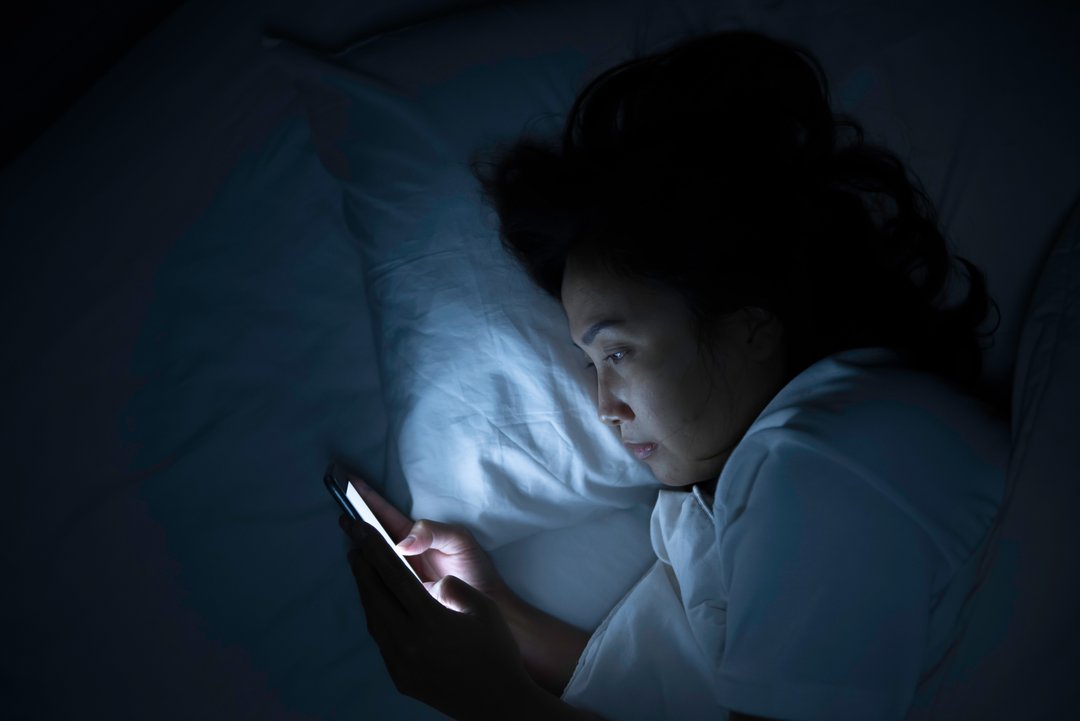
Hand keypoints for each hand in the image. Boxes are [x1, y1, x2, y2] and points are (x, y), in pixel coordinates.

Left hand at [341, 514, 537, 720]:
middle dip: (362, 567)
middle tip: (354, 544)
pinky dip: (376, 618)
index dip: (375, 549)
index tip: (360, 530)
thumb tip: (434, 582)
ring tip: (363, 572)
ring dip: (366, 593)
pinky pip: (381, 641)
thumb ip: (454, 587)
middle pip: (375, 596)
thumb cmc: (497, 651)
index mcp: (430, 619)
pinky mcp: (400, 679)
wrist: (497, 704)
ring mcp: (401, 664)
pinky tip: (380, 608)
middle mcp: (409, 642)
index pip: (394, 575)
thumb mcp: (482, 609)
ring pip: (374, 620)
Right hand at [346, 472, 510, 602]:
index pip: (385, 513)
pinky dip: (363, 571)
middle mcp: (401, 552)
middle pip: (371, 531)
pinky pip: (376, 581)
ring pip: (370, 555)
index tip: (350, 480)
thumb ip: (433, 533)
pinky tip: (354, 562)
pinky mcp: (398, 594)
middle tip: (337, 499)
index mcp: (415, 535)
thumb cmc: (473, 569)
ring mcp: (397, 573)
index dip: (368, 497)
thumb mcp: (458, 541)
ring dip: (355, 541)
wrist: (485, 604)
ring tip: (343, 523)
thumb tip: (403, 544)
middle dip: (354, 515)